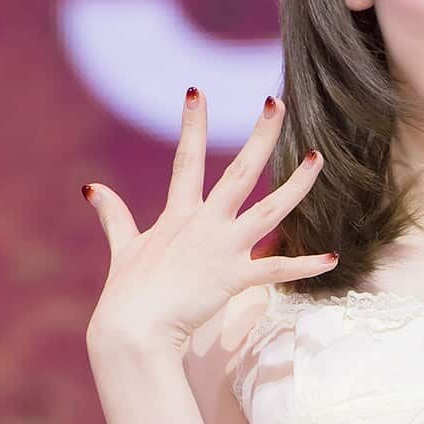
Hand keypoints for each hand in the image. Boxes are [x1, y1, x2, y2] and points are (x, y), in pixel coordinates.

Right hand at [83, 89, 337, 351]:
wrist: (131, 331)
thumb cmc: (126, 294)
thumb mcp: (123, 248)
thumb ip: (114, 215)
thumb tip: (92, 187)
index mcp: (179, 214)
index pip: (187, 159)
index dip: (192, 124)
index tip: (197, 91)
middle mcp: (206, 224)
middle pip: (241, 172)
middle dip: (261, 136)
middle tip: (278, 103)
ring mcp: (222, 249)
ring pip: (269, 211)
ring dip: (297, 185)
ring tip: (317, 158)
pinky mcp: (234, 278)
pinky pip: (276, 270)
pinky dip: (305, 265)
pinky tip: (332, 258)